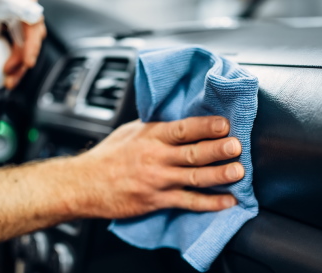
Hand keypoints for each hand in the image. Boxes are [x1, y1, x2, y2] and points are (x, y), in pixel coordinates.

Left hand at [0, 0, 46, 89]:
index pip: (31, 18)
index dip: (32, 42)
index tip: (27, 61)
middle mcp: (27, 2)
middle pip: (34, 34)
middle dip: (24, 59)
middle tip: (9, 77)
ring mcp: (26, 15)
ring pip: (30, 43)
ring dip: (21, 64)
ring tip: (8, 81)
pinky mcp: (21, 27)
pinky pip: (23, 46)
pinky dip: (16, 61)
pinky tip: (8, 74)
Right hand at [63, 116, 244, 218]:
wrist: (83, 184)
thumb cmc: (107, 157)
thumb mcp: (130, 132)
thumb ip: (156, 127)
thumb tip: (182, 119)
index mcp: (151, 136)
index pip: (183, 128)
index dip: (205, 126)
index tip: (224, 123)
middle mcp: (156, 157)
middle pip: (192, 152)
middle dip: (217, 149)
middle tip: (236, 146)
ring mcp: (157, 180)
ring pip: (194, 177)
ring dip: (219, 175)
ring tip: (238, 172)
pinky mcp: (157, 200)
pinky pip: (187, 202)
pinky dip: (209, 203)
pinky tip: (226, 202)